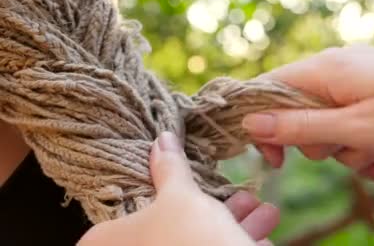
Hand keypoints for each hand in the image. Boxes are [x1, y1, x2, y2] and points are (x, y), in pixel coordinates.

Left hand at [78, 132, 278, 245]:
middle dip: (214, 208)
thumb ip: (170, 168)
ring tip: (261, 210)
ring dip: (234, 224)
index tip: (190, 181)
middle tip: (239, 195)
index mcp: (106, 240)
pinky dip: (236, 242)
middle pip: (172, 226)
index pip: (130, 207)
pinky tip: (264, 232)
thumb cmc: (191, 239)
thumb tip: (162, 140)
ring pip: (195, 243)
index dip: (164, 191)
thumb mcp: (182, 195)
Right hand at [243, 45, 373, 180]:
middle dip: (322, 144)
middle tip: (351, 150)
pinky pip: (358, 128)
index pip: (270, 89)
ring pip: (332, 127)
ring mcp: (363, 83)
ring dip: (351, 151)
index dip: (264, 125)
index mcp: (328, 67)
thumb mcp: (356, 129)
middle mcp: (340, 69)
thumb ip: (300, 127)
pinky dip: (369, 148)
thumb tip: (249, 121)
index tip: (276, 162)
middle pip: (301, 113)